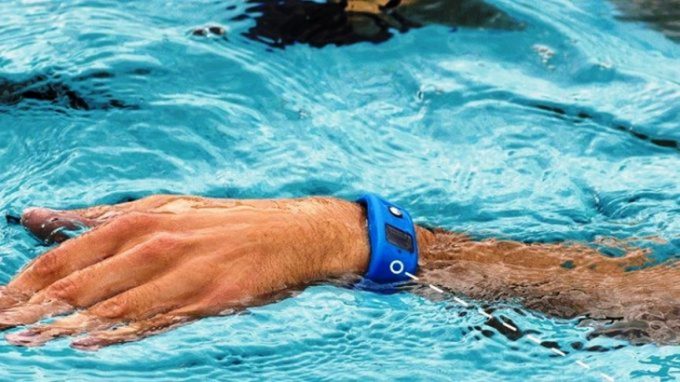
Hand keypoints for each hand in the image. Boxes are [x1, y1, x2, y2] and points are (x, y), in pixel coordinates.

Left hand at [0, 195, 371, 348]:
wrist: (293, 232)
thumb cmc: (221, 222)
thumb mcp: (160, 207)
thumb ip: (94, 217)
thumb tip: (33, 217)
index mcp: (141, 218)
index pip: (67, 254)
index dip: (25, 282)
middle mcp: (159, 242)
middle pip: (82, 283)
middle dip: (33, 309)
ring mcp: (187, 271)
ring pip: (114, 306)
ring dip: (65, 328)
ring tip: (27, 343)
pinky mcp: (212, 298)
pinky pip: (158, 321)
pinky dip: (119, 335)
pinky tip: (87, 345)